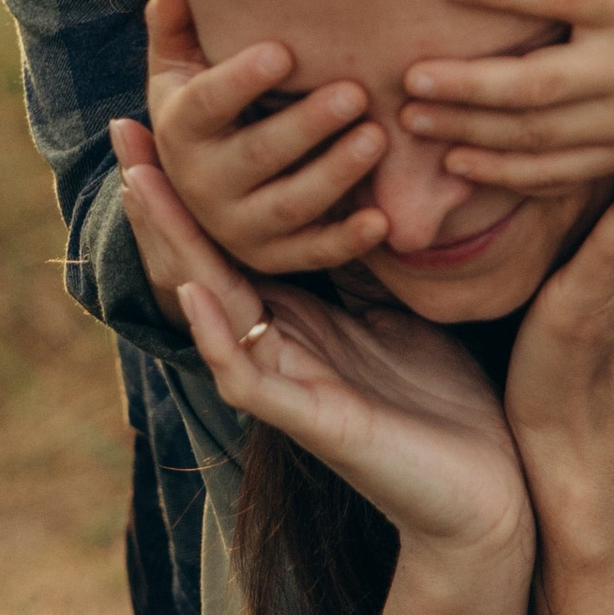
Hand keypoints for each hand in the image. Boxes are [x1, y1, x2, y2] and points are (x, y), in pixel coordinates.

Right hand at [114, 125, 530, 559]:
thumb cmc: (446, 404)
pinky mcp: (311, 423)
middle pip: (200, 263)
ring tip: (141, 187)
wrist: (489, 495)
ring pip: (209, 308)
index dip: (194, 185)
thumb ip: (364, 262)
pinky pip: (246, 373)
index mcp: (296, 319)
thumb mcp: (399, 310)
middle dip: (161, 201)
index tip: (164, 118)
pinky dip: (216, 331)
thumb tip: (364, 182)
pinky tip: (194, 289)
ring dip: (173, 247)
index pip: (229, 241)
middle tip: (124, 131)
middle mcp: (277, 348)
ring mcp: (287, 386)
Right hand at [143, 0, 388, 275]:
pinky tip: (381, 219)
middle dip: (307, 125)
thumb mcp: (180, 66)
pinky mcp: (275, 256)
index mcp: (180, 129)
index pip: (206, 104)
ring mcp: (239, 226)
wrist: (202, 184)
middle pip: (257, 155)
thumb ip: (176, 22)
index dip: (241, 81)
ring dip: (336, 173)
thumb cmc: (206, 105)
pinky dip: (348, 240)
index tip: (284, 52)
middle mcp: (202, 184)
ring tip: (377, 137)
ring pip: (290, 204)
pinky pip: (313, 253)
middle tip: (355, 92)